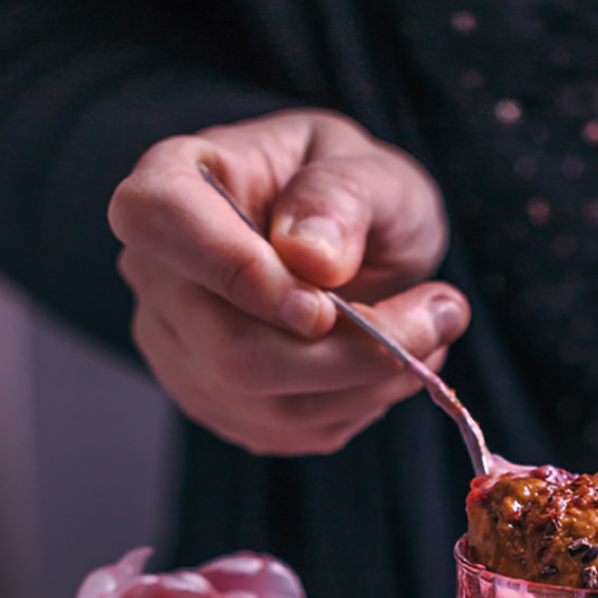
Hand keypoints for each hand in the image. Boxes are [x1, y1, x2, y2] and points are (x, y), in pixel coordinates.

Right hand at [108, 109, 466, 454]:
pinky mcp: (217, 400)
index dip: (240, 272)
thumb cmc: (353, 192)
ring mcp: (179, 346)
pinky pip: (288, 430)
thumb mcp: (370, 168)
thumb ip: (343, 196)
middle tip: (439, 314)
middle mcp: (158, 272)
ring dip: (372, 382)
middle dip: (352, 351)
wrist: (354, 242)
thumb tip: (314, 259)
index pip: (161, 222)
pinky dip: (358, 404)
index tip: (326, 302)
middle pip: (230, 349)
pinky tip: (387, 364)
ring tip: (430, 334)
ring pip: (266, 404)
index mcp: (175, 180)